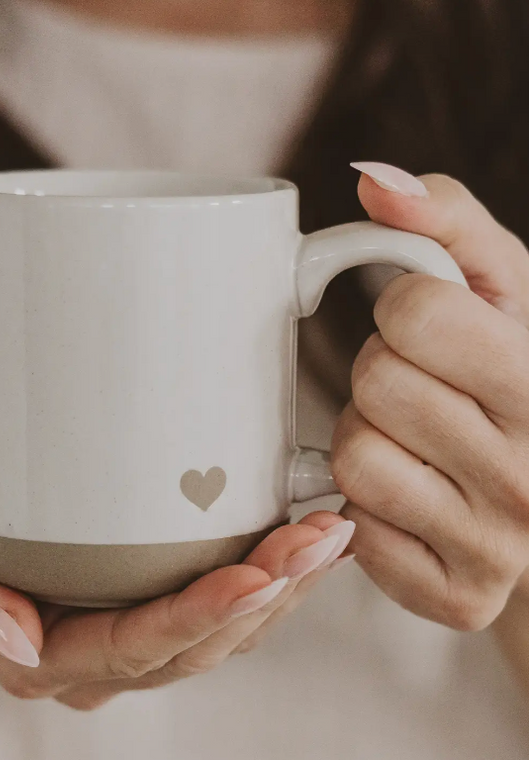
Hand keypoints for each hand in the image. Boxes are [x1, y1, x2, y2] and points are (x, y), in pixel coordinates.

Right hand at [0, 454, 353, 709]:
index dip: (200, 616)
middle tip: (322, 536)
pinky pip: (216, 608)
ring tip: (332, 533)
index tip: (257, 573)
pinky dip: (268, 579)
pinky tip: (305, 543)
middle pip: (194, 641)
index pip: (134, 647)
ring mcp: (124, 634)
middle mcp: (95, 657)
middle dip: (266, 592)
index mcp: (42, 655)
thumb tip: (16, 635)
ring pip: (219, 633)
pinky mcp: (140, 600)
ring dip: (282, 587)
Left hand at [331, 164, 528, 630]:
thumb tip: (373, 180)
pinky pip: (353, 529)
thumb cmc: (507, 366)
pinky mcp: (456, 596)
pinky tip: (409, 494)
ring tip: (411, 439)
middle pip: (378, 383)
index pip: (415, 312)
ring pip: (355, 457)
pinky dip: (364, 503)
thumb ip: (441, 218)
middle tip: (419, 387)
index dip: (405, 310)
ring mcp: (501, 546)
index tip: (431, 328)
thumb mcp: (499, 281)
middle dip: (381, 372)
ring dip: (367, 436)